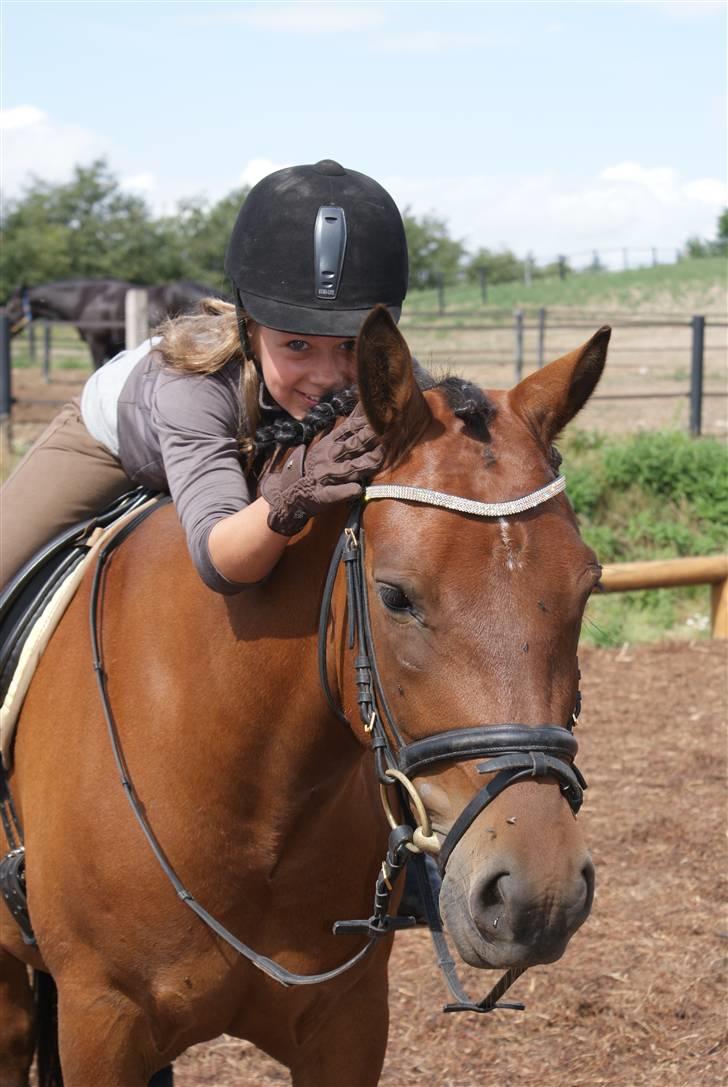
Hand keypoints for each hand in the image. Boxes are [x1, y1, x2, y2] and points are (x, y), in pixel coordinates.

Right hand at [259, 403, 383, 535]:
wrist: (293, 493)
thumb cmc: (317, 468)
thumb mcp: (326, 446)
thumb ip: (344, 431)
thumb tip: (361, 409)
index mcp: (330, 444)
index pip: (350, 429)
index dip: (366, 422)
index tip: (382, 413)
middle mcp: (329, 458)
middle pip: (352, 446)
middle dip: (369, 438)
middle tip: (387, 431)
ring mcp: (327, 476)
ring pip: (349, 469)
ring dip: (364, 463)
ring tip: (379, 458)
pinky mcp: (324, 495)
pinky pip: (336, 493)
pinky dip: (347, 491)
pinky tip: (357, 489)